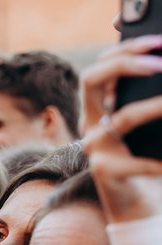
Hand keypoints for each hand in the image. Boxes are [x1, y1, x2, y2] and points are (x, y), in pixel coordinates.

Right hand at [80, 35, 161, 223]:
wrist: (130, 201)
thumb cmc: (140, 154)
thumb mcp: (136, 122)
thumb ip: (139, 98)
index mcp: (95, 107)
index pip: (98, 67)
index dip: (123, 49)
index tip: (157, 43)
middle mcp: (89, 123)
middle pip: (90, 79)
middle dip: (124, 64)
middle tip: (159, 64)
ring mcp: (95, 147)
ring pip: (123, 118)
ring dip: (154, 108)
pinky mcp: (105, 171)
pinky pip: (138, 162)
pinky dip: (158, 161)